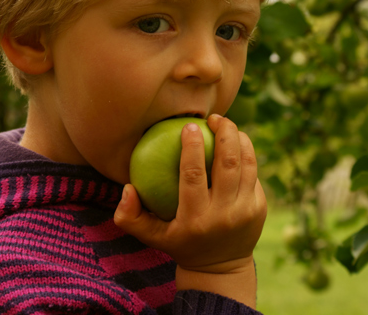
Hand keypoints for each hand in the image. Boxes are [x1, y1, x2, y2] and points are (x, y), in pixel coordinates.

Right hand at [114, 114, 266, 274]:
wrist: (220, 270)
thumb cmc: (180, 243)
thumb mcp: (152, 236)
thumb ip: (131, 216)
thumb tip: (127, 188)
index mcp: (195, 219)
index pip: (194, 175)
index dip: (192, 146)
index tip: (189, 126)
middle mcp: (224, 215)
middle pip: (228, 163)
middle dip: (224, 133)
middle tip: (214, 117)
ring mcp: (246, 211)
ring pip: (247, 164)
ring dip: (239, 138)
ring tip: (226, 124)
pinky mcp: (259, 208)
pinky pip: (254, 172)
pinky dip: (246, 153)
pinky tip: (235, 141)